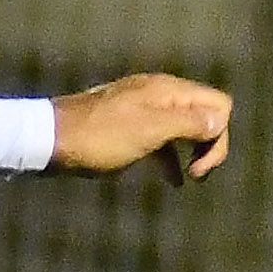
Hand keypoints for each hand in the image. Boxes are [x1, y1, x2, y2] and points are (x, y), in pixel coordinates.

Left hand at [53, 73, 231, 180]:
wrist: (53, 139)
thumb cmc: (101, 137)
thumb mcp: (149, 131)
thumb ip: (188, 123)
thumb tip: (219, 121)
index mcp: (167, 91)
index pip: (219, 104)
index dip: (219, 137)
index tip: (200, 165)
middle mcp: (160, 94)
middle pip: (207, 114)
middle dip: (211, 145)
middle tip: (198, 174)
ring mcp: (145, 109)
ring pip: (187, 127)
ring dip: (195, 152)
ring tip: (191, 178)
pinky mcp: (131, 126)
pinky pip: (165, 138)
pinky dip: (173, 157)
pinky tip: (172, 180)